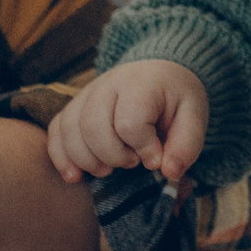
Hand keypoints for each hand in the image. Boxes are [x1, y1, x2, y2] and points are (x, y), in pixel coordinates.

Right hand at [47, 60, 208, 184]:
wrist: (160, 73)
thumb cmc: (176, 99)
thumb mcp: (194, 117)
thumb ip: (186, 145)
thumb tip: (168, 172)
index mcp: (141, 84)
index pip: (129, 123)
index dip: (143, 149)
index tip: (155, 157)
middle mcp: (108, 84)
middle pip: (93, 127)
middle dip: (113, 156)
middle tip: (132, 163)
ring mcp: (86, 93)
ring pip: (69, 129)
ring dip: (87, 160)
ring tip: (108, 170)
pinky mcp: (74, 106)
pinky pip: (56, 130)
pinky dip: (61, 156)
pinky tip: (75, 176)